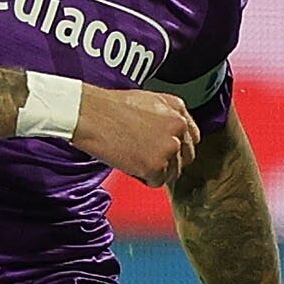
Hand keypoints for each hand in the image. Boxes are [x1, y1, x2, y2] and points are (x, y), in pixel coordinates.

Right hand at [72, 87, 197, 187]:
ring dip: (156, 171)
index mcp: (178, 109)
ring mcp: (168, 148)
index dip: (177, 148)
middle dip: (169, 162)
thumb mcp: (150, 101)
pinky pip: (157, 182)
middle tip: (147, 158)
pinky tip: (130, 164)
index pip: (191, 138)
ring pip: (173, 172)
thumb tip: (173, 137)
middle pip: (186, 158)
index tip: (165, 152)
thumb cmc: (111, 108)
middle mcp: (178, 127)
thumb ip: (168, 117)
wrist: (91, 115)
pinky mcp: (155, 165)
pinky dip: (144, 178)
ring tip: (134, 158)